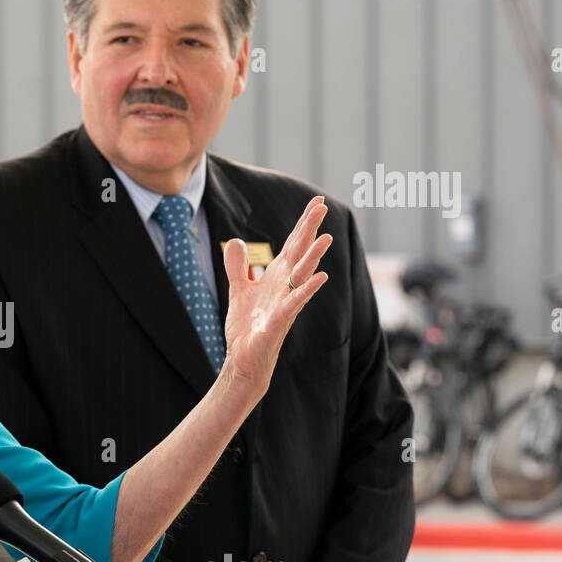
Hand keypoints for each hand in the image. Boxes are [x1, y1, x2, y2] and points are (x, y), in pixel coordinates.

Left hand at [220, 196, 331, 397]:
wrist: (242, 359)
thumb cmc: (247, 327)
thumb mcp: (239, 289)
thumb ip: (238, 266)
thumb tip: (235, 241)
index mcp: (277, 277)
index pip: (293, 245)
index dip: (303, 223)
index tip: (316, 201)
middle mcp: (286, 286)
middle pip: (300, 253)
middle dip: (310, 230)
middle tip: (323, 207)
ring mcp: (285, 303)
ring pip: (302, 275)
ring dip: (314, 257)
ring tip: (326, 238)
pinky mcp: (279, 321)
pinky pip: (295, 303)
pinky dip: (308, 290)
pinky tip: (321, 277)